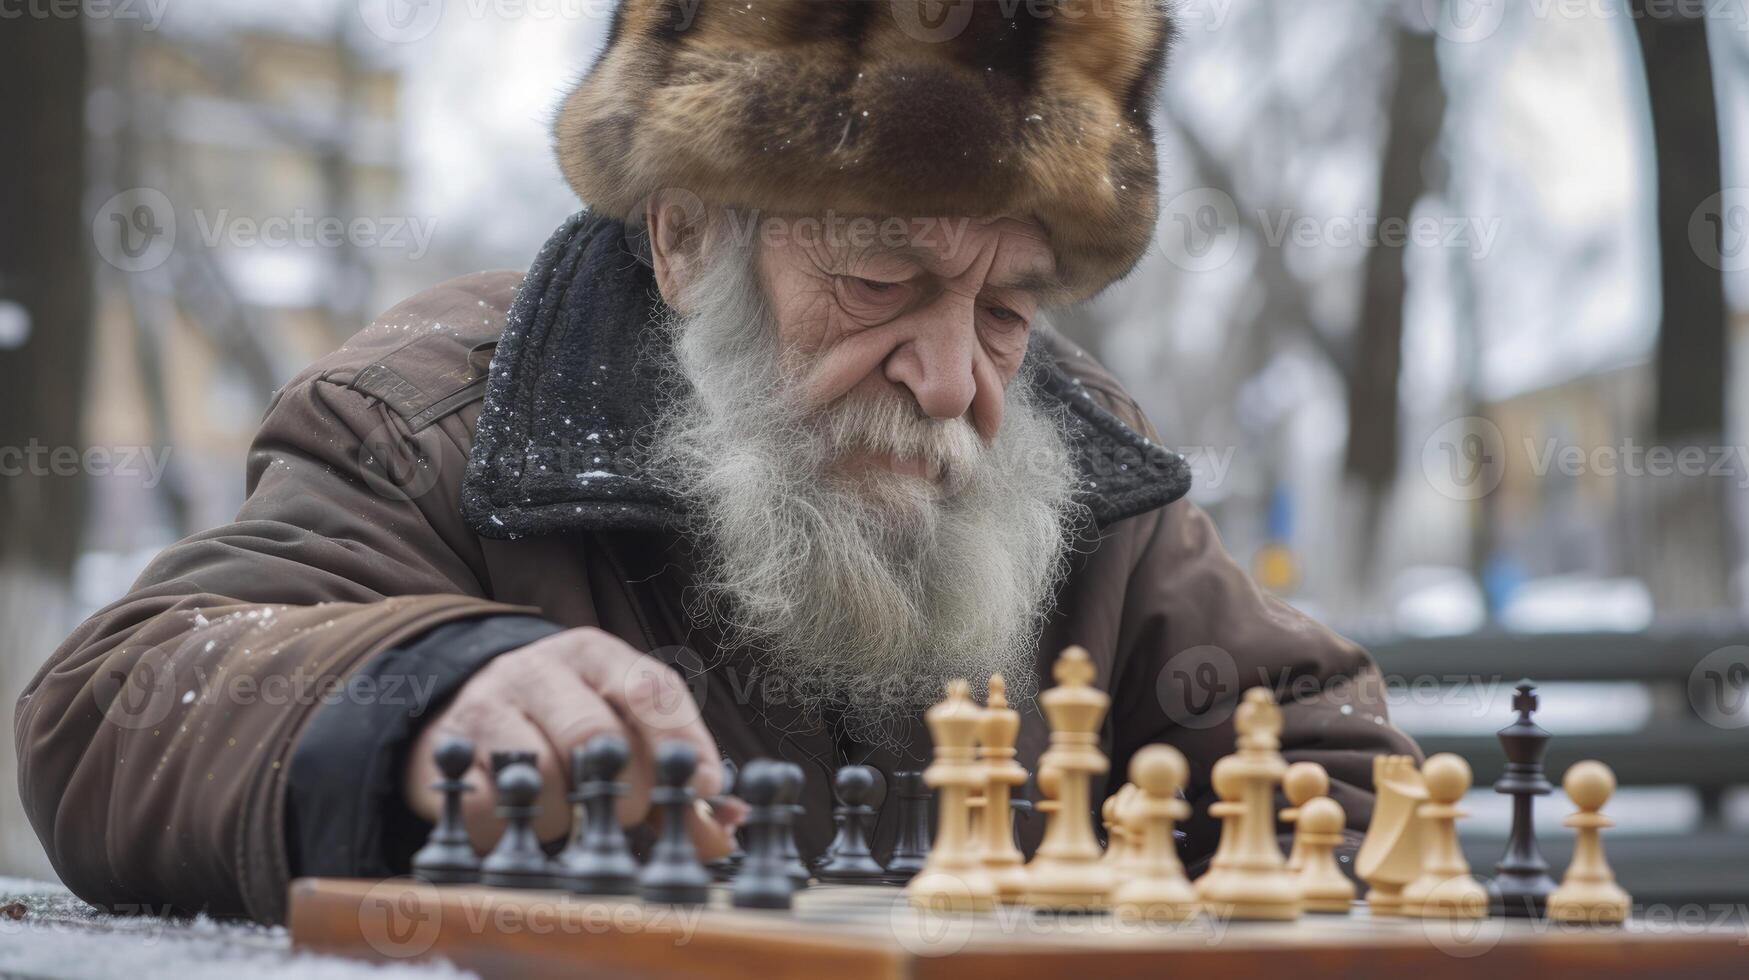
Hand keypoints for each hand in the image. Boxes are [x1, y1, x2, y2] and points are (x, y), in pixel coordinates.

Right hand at [403, 627, 742, 857]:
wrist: (464, 705)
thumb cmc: (566, 722)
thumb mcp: (624, 727)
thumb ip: (676, 774)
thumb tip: (725, 823)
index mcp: (595, 654)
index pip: (649, 691)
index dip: (682, 745)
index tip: (702, 789)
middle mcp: (540, 669)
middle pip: (596, 736)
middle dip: (627, 791)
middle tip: (631, 814)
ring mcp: (488, 706)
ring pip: (546, 776)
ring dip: (570, 816)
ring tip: (571, 813)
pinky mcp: (447, 750)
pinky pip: (493, 807)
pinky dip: (519, 829)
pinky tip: (526, 819)